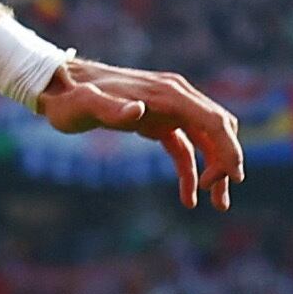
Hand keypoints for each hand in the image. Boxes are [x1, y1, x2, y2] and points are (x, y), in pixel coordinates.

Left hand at [36, 60, 244, 209]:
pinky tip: (189, 199)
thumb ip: (110, 108)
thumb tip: (137, 111)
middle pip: (218, 130)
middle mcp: (176, 96)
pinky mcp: (158, 121)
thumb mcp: (85, 105)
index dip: (229, 149)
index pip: (214, 121)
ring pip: (207, 140)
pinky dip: (191, 171)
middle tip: (219, 199)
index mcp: (169, 93)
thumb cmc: (70, 98)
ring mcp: (169, 109)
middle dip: (226, 163)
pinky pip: (185, 147)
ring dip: (215, 171)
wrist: (58, 87)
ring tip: (218, 205)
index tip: (234, 179)